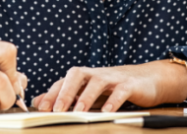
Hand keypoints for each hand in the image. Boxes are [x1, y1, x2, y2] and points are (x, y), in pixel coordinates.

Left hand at [31, 60, 186, 112]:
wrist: (148, 79)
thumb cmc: (114, 87)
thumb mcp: (90, 92)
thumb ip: (67, 97)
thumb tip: (38, 102)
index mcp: (86, 76)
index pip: (64, 80)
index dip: (52, 93)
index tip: (41, 108)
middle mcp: (97, 74)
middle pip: (77, 74)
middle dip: (65, 91)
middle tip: (56, 109)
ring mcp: (114, 77)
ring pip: (97, 81)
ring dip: (86, 96)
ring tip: (78, 112)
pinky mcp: (130, 84)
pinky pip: (121, 90)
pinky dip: (113, 101)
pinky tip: (107, 112)